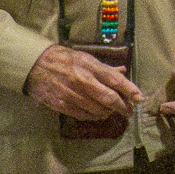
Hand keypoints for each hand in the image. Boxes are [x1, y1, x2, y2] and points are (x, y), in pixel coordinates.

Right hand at [24, 44, 142, 120]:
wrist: (35, 65)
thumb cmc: (63, 59)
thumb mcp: (85, 57)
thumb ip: (104, 68)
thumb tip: (122, 72)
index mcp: (89, 66)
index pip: (115, 80)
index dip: (130, 90)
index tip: (139, 98)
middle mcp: (82, 80)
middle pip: (109, 99)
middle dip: (123, 107)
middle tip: (128, 110)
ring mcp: (72, 94)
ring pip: (98, 110)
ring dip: (108, 112)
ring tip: (111, 110)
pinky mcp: (63, 105)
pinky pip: (84, 116)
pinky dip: (93, 116)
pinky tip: (95, 112)